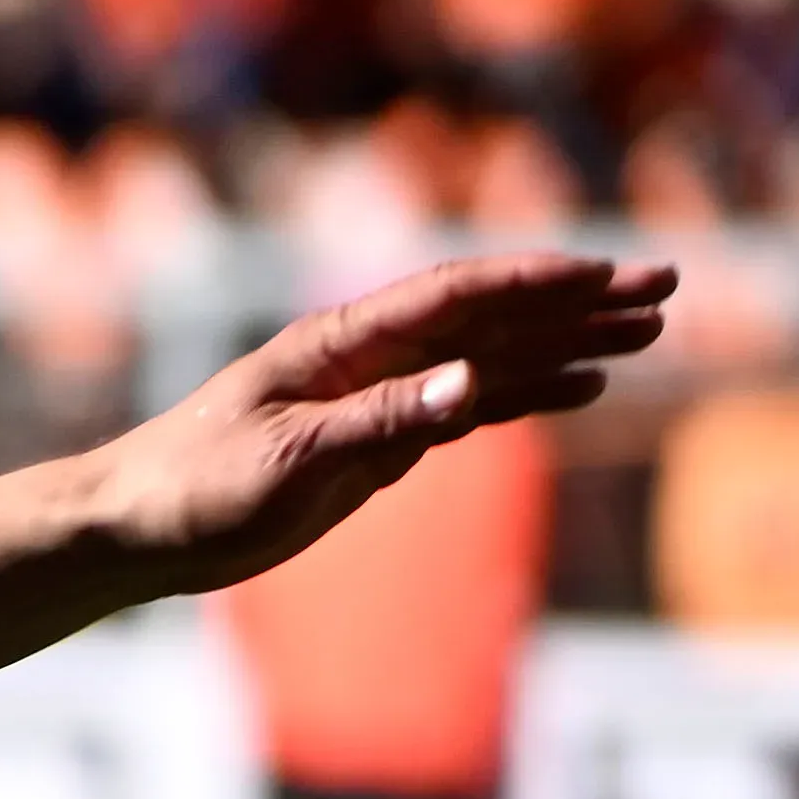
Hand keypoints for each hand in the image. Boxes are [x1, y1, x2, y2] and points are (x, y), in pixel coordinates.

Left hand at [85, 251, 676, 593]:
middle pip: (493, 317)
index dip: (534, 281)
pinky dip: (528, 395)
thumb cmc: (191, 489)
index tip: (606, 270)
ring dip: (570, 343)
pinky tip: (584, 388)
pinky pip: (469, 408)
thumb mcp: (286, 460)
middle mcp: (369, 357)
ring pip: (494, 359)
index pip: (457, 296)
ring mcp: (379, 396)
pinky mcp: (377, 441)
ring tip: (648, 332)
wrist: (133, 529)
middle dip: (579, 301)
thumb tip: (471, 384)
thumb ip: (380, 422)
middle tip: (665, 285)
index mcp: (342, 344)